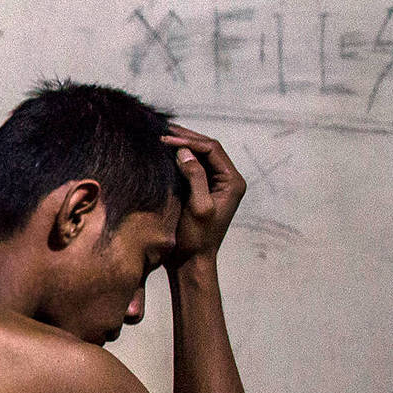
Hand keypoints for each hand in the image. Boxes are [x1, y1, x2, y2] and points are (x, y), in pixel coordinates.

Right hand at [162, 129, 244, 259]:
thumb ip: (195, 178)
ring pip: (200, 155)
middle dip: (185, 138)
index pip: (212, 149)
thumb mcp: (198, 207)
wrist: (192, 261)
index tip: (164, 139)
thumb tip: (185, 152)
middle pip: (207, 148)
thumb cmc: (196, 238)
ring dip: (181, 146)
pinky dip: (178, 158)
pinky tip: (162, 154)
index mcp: (232, 182)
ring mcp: (216, 184)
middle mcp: (228, 180)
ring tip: (160, 137)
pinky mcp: (203, 190)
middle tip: (160, 131)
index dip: (189, 140)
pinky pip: (193, 167)